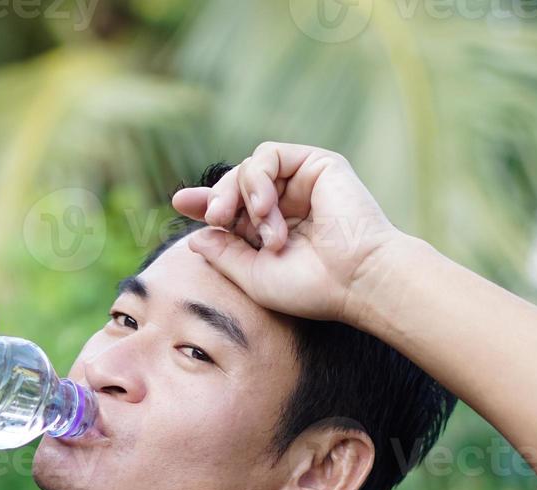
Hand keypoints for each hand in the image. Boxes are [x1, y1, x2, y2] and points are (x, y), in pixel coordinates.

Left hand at [170, 142, 411, 326]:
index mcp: (272, 231)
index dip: (205, 203)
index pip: (232, 209)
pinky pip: (269, 154)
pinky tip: (267, 207)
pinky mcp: (317, 164)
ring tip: (263, 229)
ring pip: (250, 168)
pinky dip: (259, 179)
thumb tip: (195, 236)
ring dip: (244, 196)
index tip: (180, 202)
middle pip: (235, 184)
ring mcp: (302, 183)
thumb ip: (223, 254)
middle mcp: (288, 205)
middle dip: (218, 198)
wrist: (356, 280)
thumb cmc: (311, 288)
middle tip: (216, 218)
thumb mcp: (253, 276)